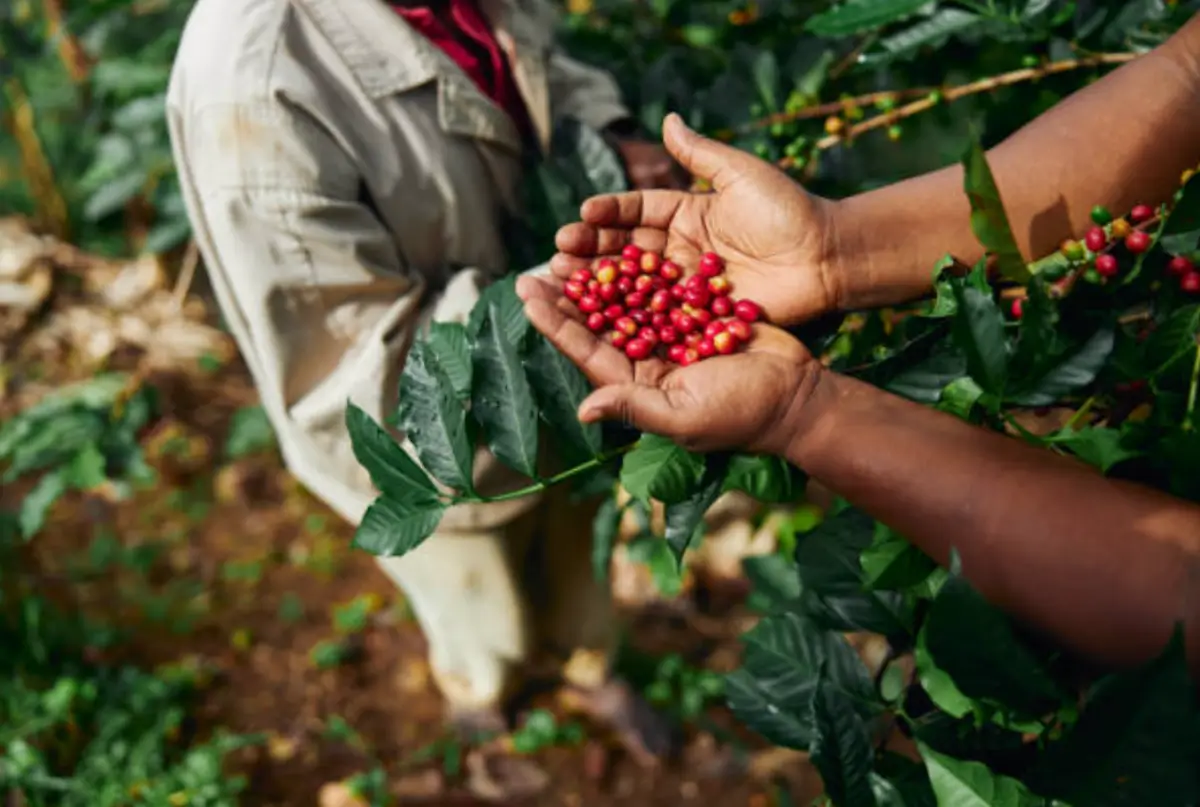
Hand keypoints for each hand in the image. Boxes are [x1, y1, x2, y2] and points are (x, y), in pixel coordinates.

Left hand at [515, 275, 823, 456]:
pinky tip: (619, 244)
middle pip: (598, 324)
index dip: (555, 323)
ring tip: (570, 249)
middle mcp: (648, 361)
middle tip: (537, 265)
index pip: (586, 351)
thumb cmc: (742, 414)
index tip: (528, 294)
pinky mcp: (697, 317)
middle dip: (567, 296)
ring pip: (625, 302)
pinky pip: (660, 289)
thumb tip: (584, 410)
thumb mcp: (684, 416)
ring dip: (598, 278)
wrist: (798, 395)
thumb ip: (635, 407)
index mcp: (637, 385)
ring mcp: (672, 338)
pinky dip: (640, 269)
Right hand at [553, 113, 840, 326]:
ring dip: (599, 285)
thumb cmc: (789, 211)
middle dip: (590, 251)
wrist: (828, 257)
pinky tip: (599, 319)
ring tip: (564, 282)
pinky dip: (629, 317)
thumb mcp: (742, 174)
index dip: (608, 214)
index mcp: (686, 213)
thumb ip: (701, 153)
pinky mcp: (699, 315)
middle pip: (626, 250)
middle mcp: (680, 249)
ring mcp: (687, 285)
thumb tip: (667, 118)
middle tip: (558, 254)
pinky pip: (659, 316)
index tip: (582, 214)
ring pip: (634, 285)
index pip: (637, 211)